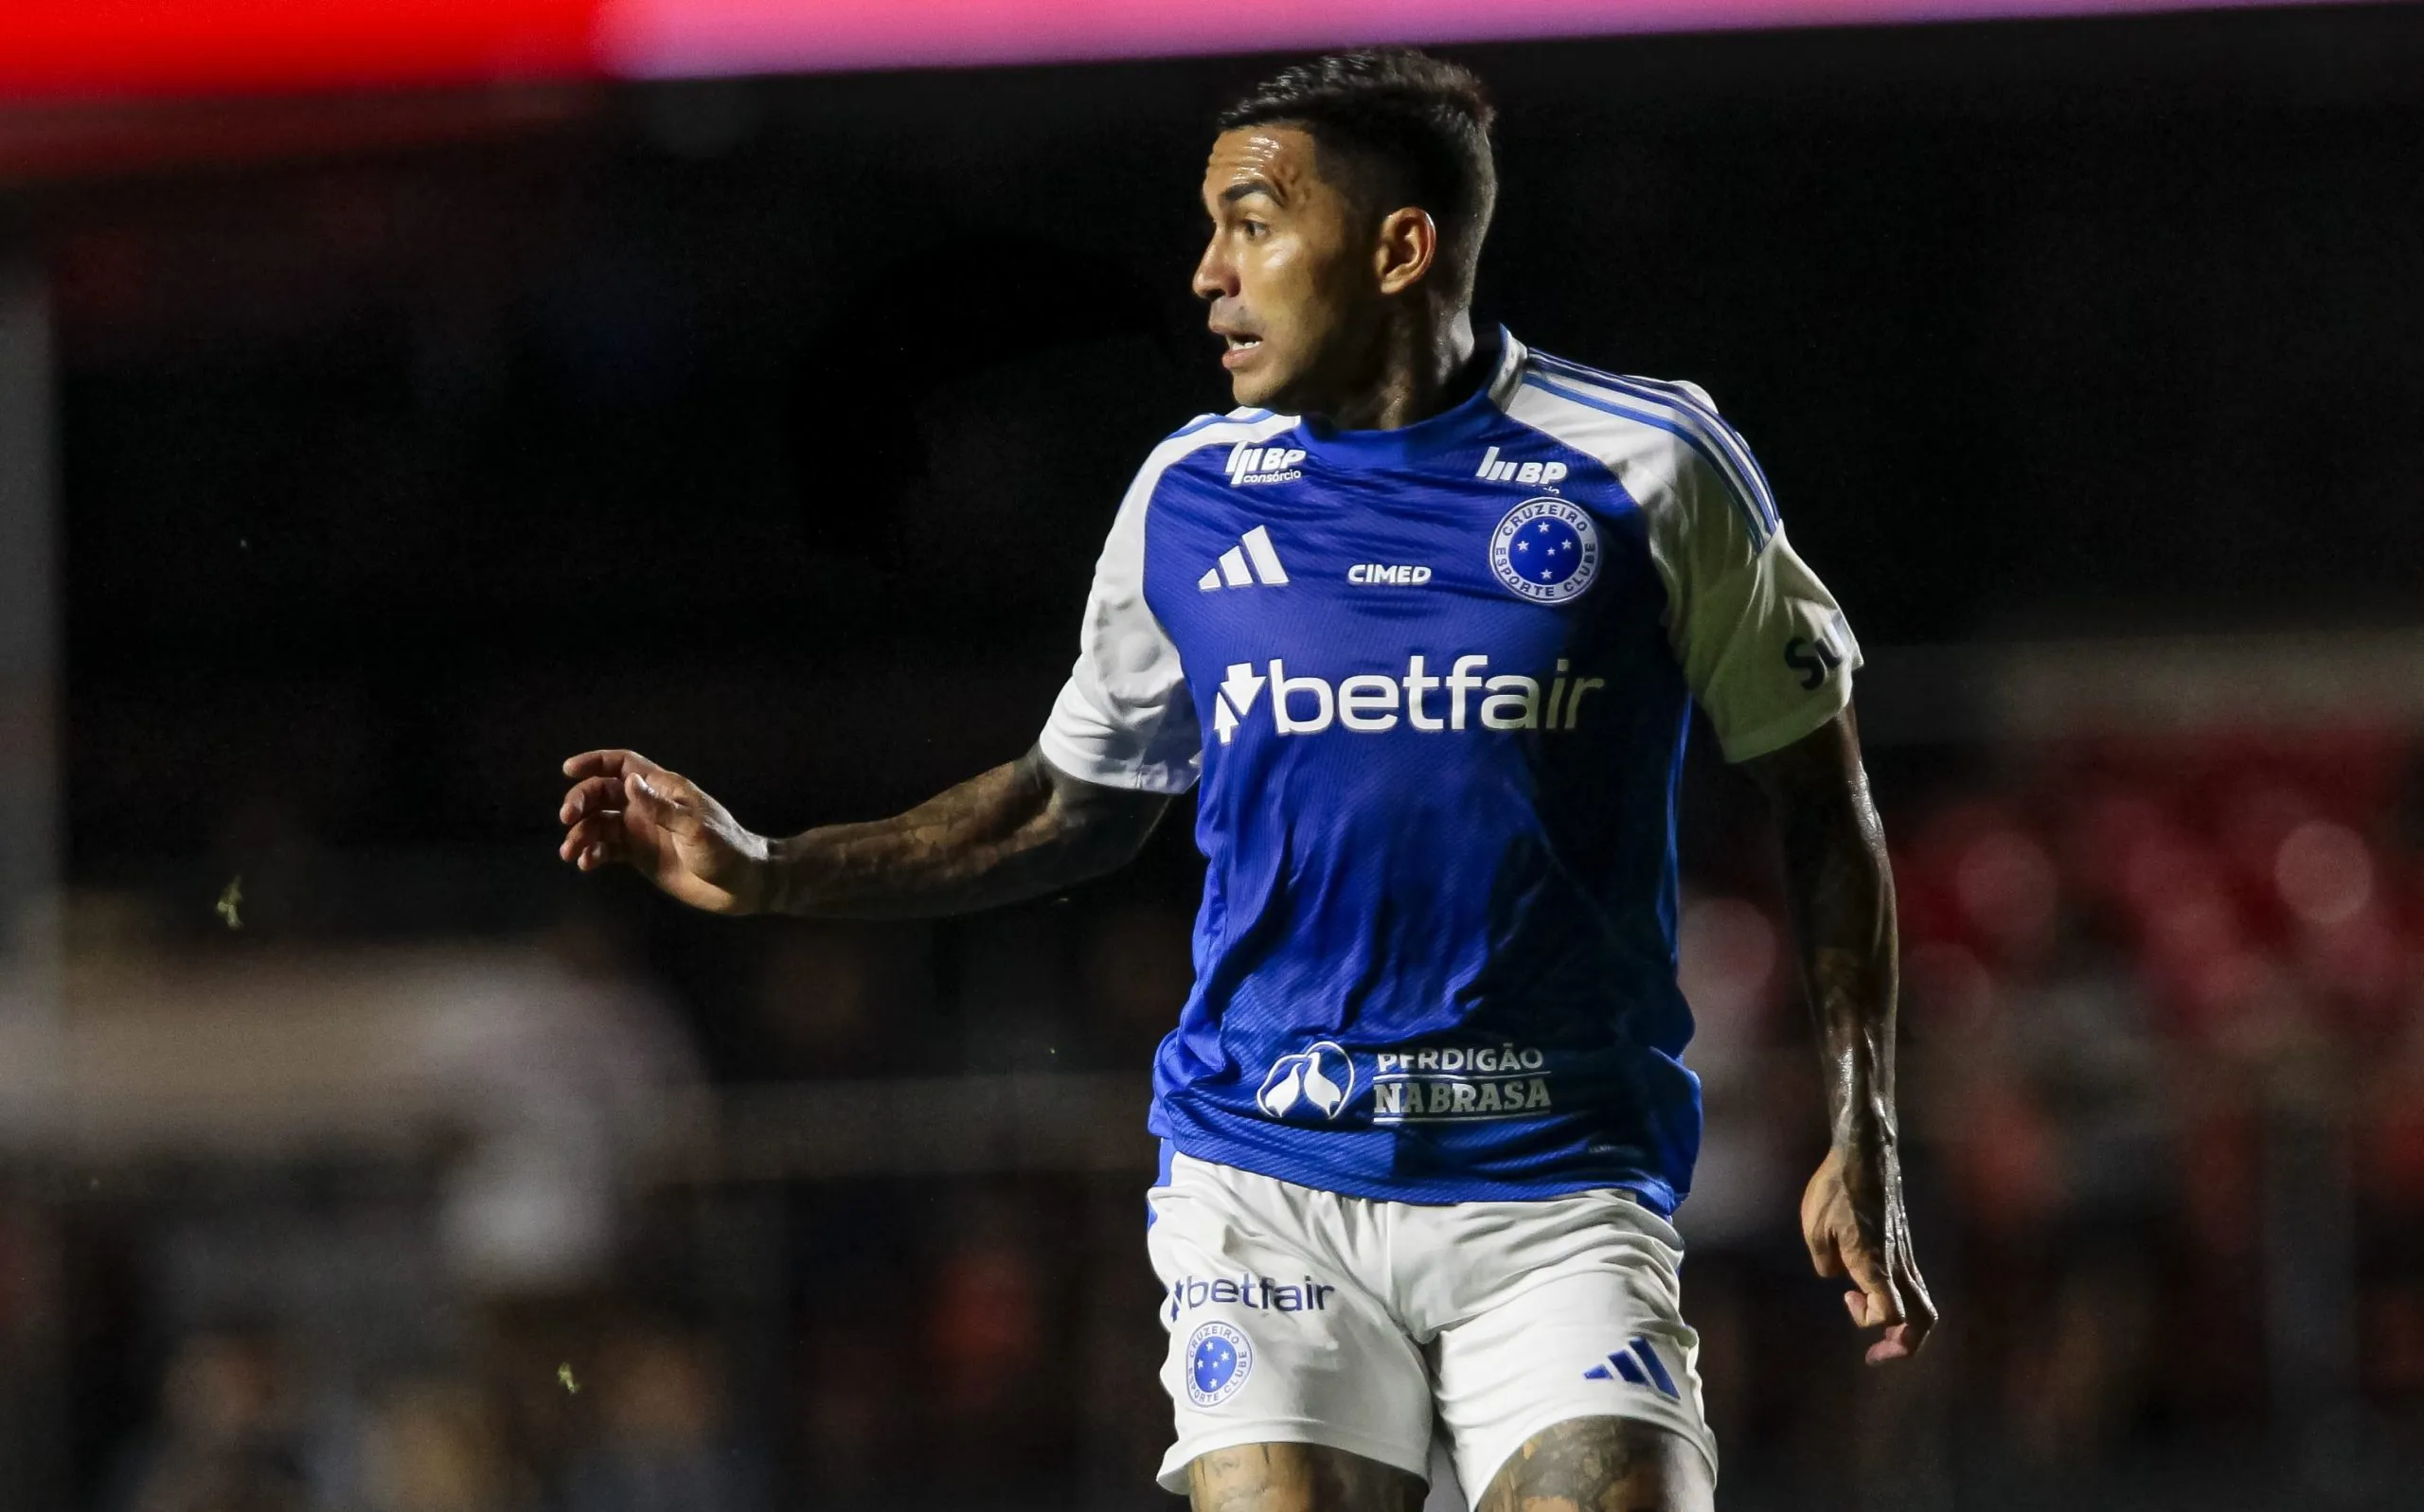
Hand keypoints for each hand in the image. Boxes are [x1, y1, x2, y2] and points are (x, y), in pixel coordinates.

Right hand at [558, 749, 769, 914]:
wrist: (740, 885)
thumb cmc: (725, 850)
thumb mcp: (695, 828)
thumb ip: (661, 807)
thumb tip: (629, 782)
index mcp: (664, 789)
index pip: (624, 765)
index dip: (595, 762)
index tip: (568, 770)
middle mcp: (649, 806)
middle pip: (604, 793)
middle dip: (581, 802)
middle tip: (567, 819)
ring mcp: (643, 830)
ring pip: (601, 823)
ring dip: (581, 833)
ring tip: (571, 852)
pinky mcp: (639, 855)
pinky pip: (608, 848)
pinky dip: (592, 853)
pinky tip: (586, 864)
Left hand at [1801, 1142, 1936, 1364]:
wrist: (1865, 1154)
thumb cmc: (1835, 1188)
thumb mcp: (1815, 1228)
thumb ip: (1825, 1262)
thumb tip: (1838, 1277)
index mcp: (1875, 1263)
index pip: (1890, 1314)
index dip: (1868, 1322)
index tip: (1846, 1298)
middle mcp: (1898, 1264)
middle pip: (1923, 1320)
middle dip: (1904, 1346)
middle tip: (1877, 1353)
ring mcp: (1906, 1256)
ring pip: (1923, 1305)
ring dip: (1906, 1327)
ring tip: (1880, 1334)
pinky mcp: (1905, 1247)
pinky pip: (1913, 1286)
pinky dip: (1900, 1302)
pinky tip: (1871, 1290)